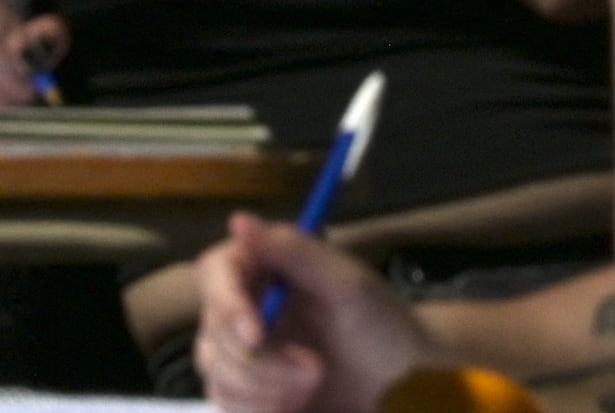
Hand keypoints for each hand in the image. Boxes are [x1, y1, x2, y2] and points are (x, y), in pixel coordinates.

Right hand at [199, 215, 431, 412]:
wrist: (401, 382)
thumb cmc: (380, 322)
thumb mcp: (345, 283)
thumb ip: (294, 251)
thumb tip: (239, 221)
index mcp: (262, 266)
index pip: (215, 274)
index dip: (227, 304)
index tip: (257, 335)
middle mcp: (243, 306)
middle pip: (214, 333)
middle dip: (264, 362)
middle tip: (316, 370)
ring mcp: (242, 352)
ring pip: (218, 375)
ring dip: (268, 390)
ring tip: (314, 385)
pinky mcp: (247, 392)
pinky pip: (228, 405)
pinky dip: (262, 409)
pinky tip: (299, 404)